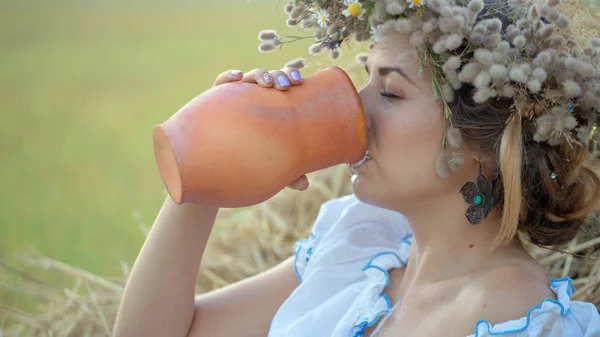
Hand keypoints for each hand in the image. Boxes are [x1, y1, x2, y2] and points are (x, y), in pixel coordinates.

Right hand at [212, 67, 308, 190]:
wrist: (217, 168)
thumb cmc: (250, 161)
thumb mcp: (270, 166)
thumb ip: (288, 174)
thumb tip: (304, 185)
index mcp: (273, 107)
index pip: (284, 84)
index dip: (291, 77)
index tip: (298, 83)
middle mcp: (255, 98)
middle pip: (269, 77)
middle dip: (278, 75)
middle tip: (284, 86)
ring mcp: (235, 97)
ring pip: (248, 77)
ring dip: (258, 74)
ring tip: (264, 82)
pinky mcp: (215, 100)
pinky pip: (220, 84)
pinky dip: (228, 77)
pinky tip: (237, 77)